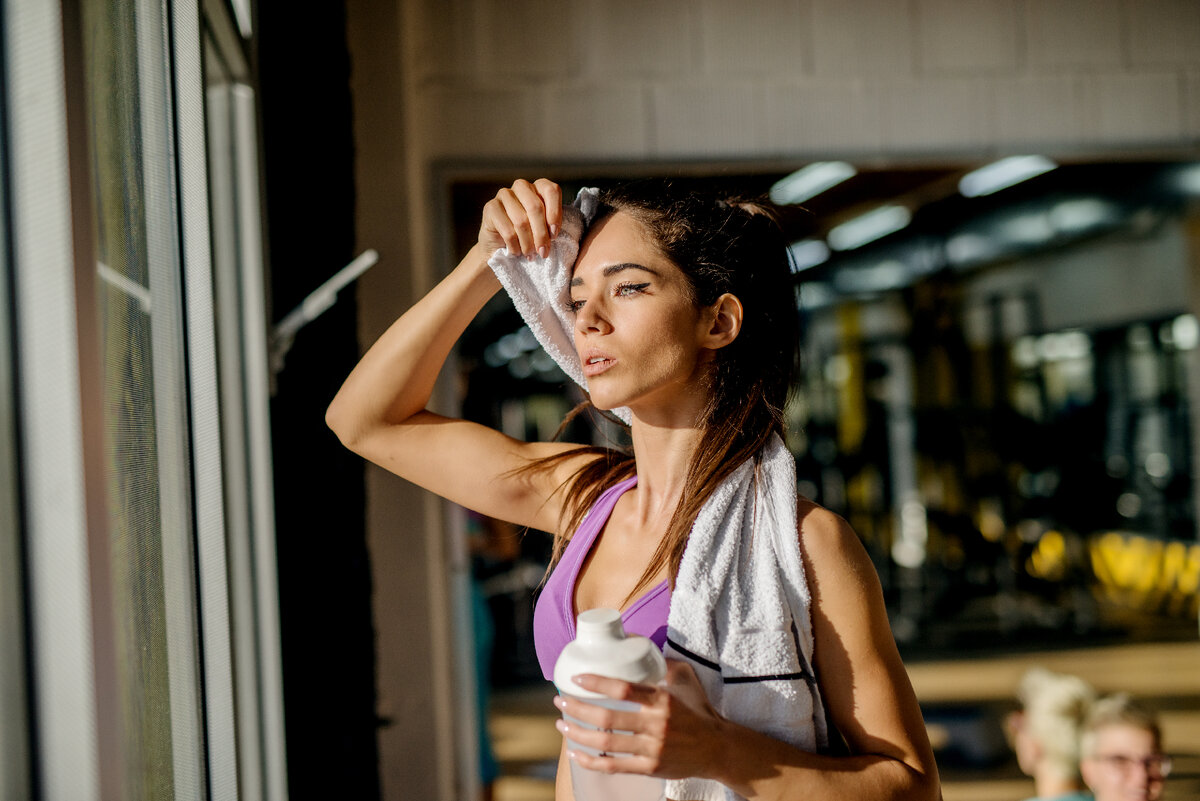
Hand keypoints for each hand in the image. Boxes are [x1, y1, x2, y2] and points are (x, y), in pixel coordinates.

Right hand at [479, 178, 562, 257]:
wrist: (499, 248)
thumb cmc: (527, 237)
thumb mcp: (544, 230)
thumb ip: (551, 226)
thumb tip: (553, 232)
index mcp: (539, 187)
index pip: (551, 191)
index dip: (555, 214)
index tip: (554, 235)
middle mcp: (522, 186)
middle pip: (535, 207)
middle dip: (541, 234)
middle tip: (543, 252)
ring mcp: (504, 194)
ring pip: (521, 221)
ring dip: (528, 243)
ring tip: (530, 255)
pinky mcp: (490, 207)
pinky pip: (507, 230)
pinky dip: (514, 246)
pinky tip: (516, 252)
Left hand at [553, 660, 724, 780]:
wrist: (718, 749)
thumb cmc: (699, 711)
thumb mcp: (686, 681)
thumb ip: (666, 664)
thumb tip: (644, 646)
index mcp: (662, 700)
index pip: (624, 688)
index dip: (597, 682)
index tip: (577, 678)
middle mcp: (656, 725)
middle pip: (607, 717)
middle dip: (577, 708)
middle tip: (560, 701)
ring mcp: (652, 749)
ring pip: (606, 742)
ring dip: (578, 734)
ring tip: (562, 723)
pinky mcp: (650, 768)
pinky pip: (614, 766)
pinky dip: (591, 762)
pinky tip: (576, 754)